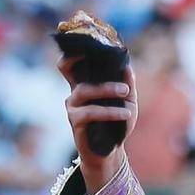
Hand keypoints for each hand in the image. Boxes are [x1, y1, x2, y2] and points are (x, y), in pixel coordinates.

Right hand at [58, 56, 137, 194]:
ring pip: (85, 89)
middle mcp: (74, 92)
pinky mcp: (75, 122)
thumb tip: (127, 66)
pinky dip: (110, 112)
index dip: (73, 50)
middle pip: (66, 67)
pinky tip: (125, 114)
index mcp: (84, 84)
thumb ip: (128, 84)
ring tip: (126, 92)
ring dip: (107, 88)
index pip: (70, 63)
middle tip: (100, 57)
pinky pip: (91, 112)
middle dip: (80, 59)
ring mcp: (72, 106)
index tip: (88, 42)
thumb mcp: (127, 104)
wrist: (111, 152)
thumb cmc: (116, 126)